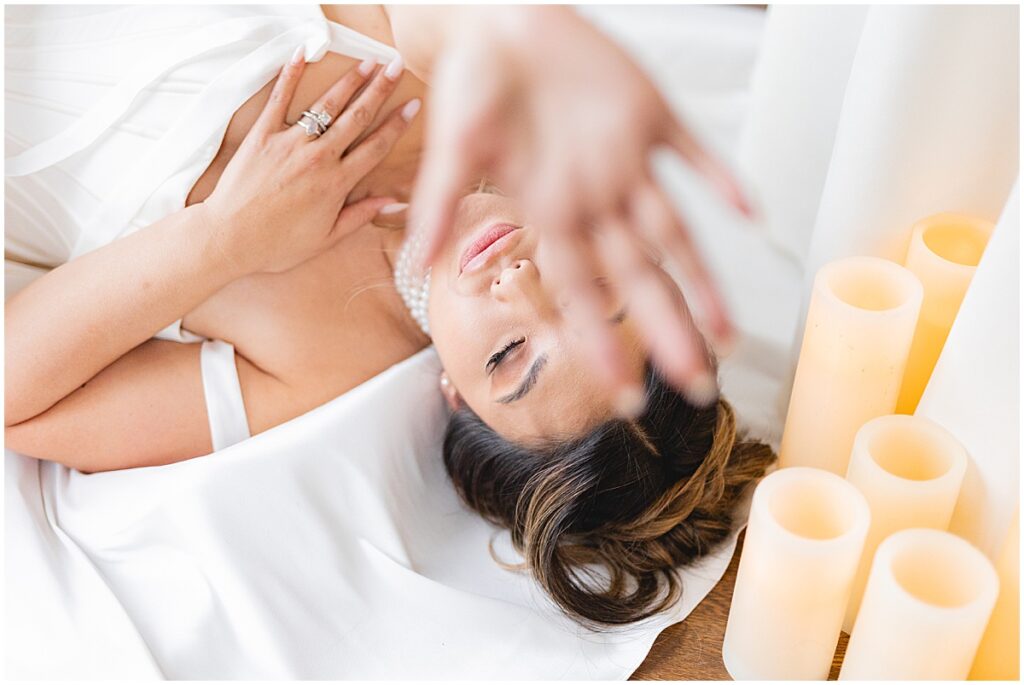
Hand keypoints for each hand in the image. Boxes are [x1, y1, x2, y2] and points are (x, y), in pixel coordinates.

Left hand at [203, 48, 419, 275]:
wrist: (229, 238)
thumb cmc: (277, 244)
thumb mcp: (326, 239)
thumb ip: (360, 216)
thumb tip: (391, 203)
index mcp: (337, 184)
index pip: (376, 147)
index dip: (397, 124)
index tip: (413, 105)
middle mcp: (318, 158)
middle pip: (357, 117)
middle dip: (380, 89)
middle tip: (396, 67)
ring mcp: (290, 143)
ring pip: (327, 105)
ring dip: (350, 81)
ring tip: (367, 62)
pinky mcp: (263, 135)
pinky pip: (279, 99)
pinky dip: (291, 75)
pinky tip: (303, 53)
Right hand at [410, 7, 748, 407]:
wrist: (499, 21)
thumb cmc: (471, 83)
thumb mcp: (453, 143)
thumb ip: (440, 202)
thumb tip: (417, 263)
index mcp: (548, 211)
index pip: (580, 291)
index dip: (602, 343)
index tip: (624, 394)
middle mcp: (593, 198)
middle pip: (639, 278)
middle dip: (669, 332)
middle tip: (699, 387)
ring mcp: (626, 161)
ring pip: (676, 234)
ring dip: (704, 283)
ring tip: (730, 336)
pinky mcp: (650, 115)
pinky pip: (695, 155)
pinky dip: (721, 180)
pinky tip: (751, 215)